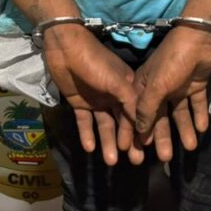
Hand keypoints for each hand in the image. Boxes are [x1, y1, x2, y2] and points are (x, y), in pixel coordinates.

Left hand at [42, 24, 136, 164]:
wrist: (66, 48)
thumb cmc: (96, 62)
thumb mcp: (117, 81)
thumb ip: (130, 102)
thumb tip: (143, 124)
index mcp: (127, 88)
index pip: (136, 114)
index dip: (140, 132)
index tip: (144, 150)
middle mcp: (114, 96)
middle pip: (122, 123)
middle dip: (127, 141)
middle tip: (133, 162)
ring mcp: (96, 100)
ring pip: (104, 126)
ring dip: (107, 142)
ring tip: (110, 161)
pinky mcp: (79, 103)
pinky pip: (85, 122)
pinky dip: (87, 134)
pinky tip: (89, 148)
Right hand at [117, 25, 210, 161]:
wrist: (199, 38)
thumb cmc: (172, 62)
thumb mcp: (156, 86)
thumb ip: (147, 109)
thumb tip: (139, 130)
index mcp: (144, 86)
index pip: (137, 114)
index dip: (135, 132)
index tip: (135, 153)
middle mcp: (160, 88)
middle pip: (159, 117)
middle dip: (162, 136)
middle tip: (166, 158)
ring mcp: (178, 86)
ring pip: (179, 113)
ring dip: (183, 129)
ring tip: (190, 147)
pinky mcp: (195, 84)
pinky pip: (196, 104)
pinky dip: (198, 116)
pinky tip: (201, 130)